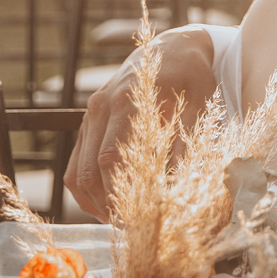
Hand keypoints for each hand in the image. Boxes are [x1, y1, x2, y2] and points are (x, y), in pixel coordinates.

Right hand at [65, 27, 218, 220]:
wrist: (174, 49)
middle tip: (133, 228)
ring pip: (80, 170)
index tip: (138, 219)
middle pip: (93, 169)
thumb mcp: (198, 110)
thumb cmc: (193, 80)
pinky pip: (78, 162)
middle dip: (109, 205)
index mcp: (130, 103)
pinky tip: (108, 204)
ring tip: (120, 221)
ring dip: (95, 202)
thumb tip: (179, 187)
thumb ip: (187, 147)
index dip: (121, 193)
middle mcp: (102, 107)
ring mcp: (92, 114)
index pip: (113, 159)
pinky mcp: (90, 121)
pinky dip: (88, 188)